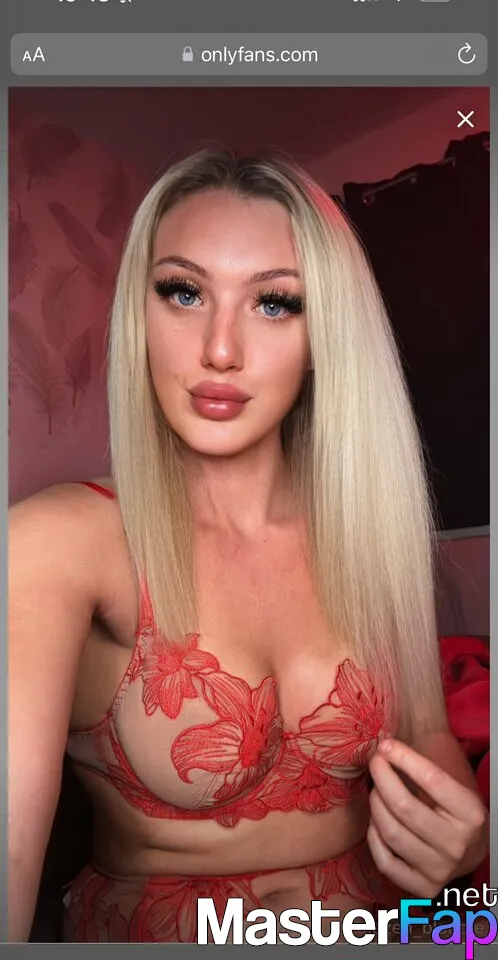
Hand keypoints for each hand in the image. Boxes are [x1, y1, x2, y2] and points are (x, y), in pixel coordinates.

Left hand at [367, 738, 487, 897]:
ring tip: (375, 790)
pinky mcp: (423, 888)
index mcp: (471, 814)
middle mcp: (457, 844)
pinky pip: (385, 861)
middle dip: (382, 777)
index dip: (405, 758)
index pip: (432, 780)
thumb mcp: (455, 787)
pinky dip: (374, 837)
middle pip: (404, 806)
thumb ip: (425, 768)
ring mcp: (440, 870)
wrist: (473, 854)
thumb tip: (387, 746)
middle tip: (375, 763)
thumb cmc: (456, 812)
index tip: (386, 745)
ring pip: (391, 832)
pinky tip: (376, 822)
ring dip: (375, 804)